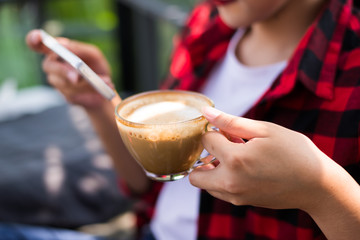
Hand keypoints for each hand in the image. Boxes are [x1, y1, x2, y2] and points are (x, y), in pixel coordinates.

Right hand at [26, 29, 112, 107]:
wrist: (106, 88)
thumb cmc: (96, 67)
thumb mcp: (93, 54)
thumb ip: (79, 49)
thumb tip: (65, 46)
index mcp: (57, 51)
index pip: (38, 44)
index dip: (34, 39)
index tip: (37, 37)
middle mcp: (53, 65)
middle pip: (49, 66)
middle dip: (64, 71)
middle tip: (77, 76)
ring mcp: (58, 82)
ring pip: (66, 82)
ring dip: (87, 82)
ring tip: (106, 81)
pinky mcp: (67, 95)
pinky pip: (76, 93)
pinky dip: (92, 90)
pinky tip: (104, 88)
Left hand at [190, 107, 335, 210]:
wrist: (317, 185)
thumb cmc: (294, 152)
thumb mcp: (264, 130)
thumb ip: (230, 122)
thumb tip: (206, 112)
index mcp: (235, 159)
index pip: (206, 141)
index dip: (216, 132)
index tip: (230, 132)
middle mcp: (230, 182)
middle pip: (194, 175)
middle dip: (203, 157)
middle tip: (222, 148)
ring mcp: (236, 196)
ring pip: (206, 185)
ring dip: (212, 170)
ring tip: (236, 158)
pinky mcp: (242, 203)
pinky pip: (220, 192)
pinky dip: (222, 180)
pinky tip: (243, 169)